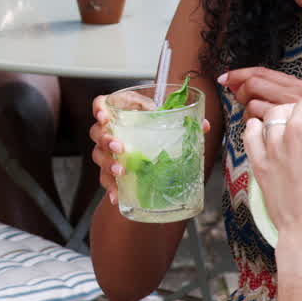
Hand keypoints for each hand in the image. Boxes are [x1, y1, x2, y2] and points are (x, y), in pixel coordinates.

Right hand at [91, 90, 210, 205]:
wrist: (148, 145)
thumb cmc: (152, 126)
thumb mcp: (164, 120)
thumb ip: (182, 121)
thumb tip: (204, 125)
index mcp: (121, 111)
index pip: (101, 103)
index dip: (99, 108)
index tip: (104, 116)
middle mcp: (109, 129)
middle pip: (97, 132)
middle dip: (106, 140)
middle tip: (120, 147)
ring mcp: (106, 150)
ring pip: (98, 155)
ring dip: (108, 163)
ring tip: (121, 171)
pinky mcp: (109, 169)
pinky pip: (104, 178)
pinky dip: (110, 188)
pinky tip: (117, 197)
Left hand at [218, 66, 301, 119]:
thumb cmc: (288, 123)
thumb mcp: (280, 100)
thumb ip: (260, 86)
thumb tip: (228, 80)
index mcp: (296, 85)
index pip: (261, 71)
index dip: (237, 74)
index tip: (223, 79)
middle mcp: (296, 94)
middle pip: (252, 84)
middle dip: (241, 93)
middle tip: (243, 103)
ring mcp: (289, 111)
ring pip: (251, 103)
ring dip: (247, 113)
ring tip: (258, 119)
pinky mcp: (281, 126)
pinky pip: (253, 120)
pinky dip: (251, 124)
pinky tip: (260, 129)